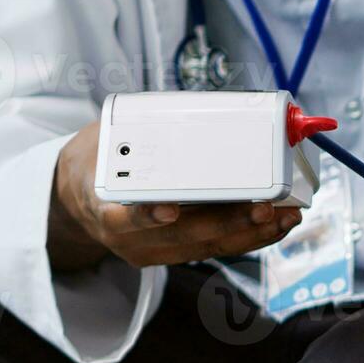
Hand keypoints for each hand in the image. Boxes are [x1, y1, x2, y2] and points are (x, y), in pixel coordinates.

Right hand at [47, 121, 302, 270]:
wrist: (77, 199)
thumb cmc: (99, 160)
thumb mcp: (104, 140)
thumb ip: (137, 132)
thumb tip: (190, 108)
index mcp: (102, 207)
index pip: (122, 217)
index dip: (145, 215)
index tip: (167, 209)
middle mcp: (128, 238)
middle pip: (182, 236)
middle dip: (229, 223)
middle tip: (264, 207)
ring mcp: (153, 251)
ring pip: (208, 247)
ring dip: (252, 233)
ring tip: (286, 216)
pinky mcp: (174, 255)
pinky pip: (215, 248)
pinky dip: (248, 236)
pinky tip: (276, 224)